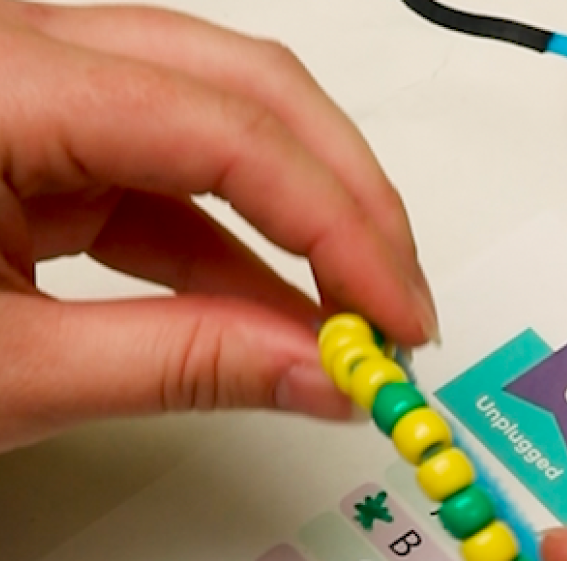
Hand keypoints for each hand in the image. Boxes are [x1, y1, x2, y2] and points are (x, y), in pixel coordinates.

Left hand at [0, 1, 436, 449]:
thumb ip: (186, 367)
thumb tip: (325, 378)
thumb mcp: (10, 370)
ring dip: (307, 230)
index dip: (340, 226)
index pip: (226, 127)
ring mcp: (36, 90)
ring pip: (225, 125)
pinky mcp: (44, 142)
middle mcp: (20, 52)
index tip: (398, 319)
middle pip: (247, 91)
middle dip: (348, 206)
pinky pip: (177, 181)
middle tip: (403, 313)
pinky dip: (242, 255)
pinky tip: (287, 321)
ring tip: (360, 327)